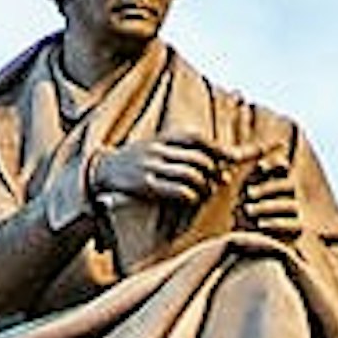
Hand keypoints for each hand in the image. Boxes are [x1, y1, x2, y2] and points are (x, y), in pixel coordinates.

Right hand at [91, 128, 221, 217]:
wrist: (104, 170)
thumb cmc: (139, 159)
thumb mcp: (159, 146)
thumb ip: (186, 149)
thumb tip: (222, 154)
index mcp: (163, 137)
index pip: (197, 138)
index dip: (218, 148)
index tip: (233, 158)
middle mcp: (158, 149)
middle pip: (199, 158)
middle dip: (215, 171)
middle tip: (221, 180)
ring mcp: (151, 167)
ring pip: (192, 175)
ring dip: (205, 186)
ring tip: (206, 192)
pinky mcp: (146, 186)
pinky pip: (179, 191)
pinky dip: (192, 196)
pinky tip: (191, 199)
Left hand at [226, 147, 301, 244]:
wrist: (233, 242)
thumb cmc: (233, 209)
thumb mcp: (234, 186)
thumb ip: (243, 166)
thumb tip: (251, 147)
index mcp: (273, 180)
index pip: (282, 167)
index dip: (273, 164)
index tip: (259, 167)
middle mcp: (287, 195)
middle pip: (288, 185)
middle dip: (267, 188)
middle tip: (248, 194)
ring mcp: (293, 213)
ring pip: (290, 205)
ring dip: (268, 206)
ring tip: (248, 211)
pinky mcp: (295, 232)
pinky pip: (294, 225)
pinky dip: (277, 224)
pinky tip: (260, 225)